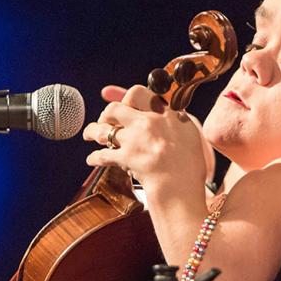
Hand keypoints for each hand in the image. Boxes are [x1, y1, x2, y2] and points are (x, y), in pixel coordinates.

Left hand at [83, 85, 207, 191]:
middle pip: (116, 108)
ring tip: (89, 135)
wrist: (182, 187)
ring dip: (93, 132)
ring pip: (103, 130)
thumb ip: (176, 121)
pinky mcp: (126, 156)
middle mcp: (150, 121)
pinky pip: (102, 154)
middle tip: (104, 119)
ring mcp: (136, 138)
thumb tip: (167, 115)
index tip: (124, 101)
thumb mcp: (191, 136)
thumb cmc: (189, 168)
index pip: (140, 93)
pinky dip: (95, 157)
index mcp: (168, 114)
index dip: (127, 97)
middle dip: (106, 113)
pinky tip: (92, 159)